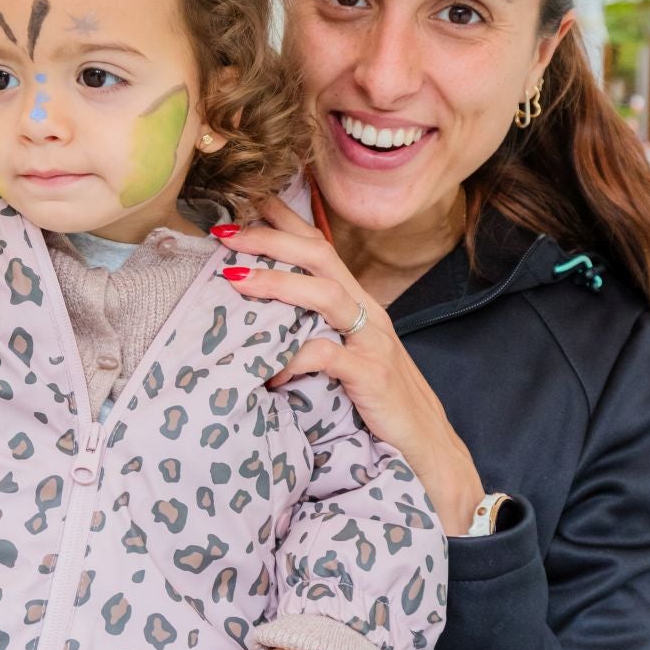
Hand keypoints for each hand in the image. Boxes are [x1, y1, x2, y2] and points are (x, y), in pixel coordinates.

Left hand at [220, 198, 482, 532]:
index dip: (282, 220)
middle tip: (223, 230)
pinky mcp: (370, 375)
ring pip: (325, 293)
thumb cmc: (377, 401)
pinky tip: (266, 370)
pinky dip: (292, 357)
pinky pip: (327, 356)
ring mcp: (371, 341)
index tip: (240, 202)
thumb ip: (311, 329)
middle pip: (318, 255)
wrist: (426, 448)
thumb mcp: (343, 354)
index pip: (319, 245)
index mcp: (356, 301)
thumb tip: (258, 316)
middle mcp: (366, 311)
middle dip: (269, 237)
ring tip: (233, 279)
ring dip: (276, 282)